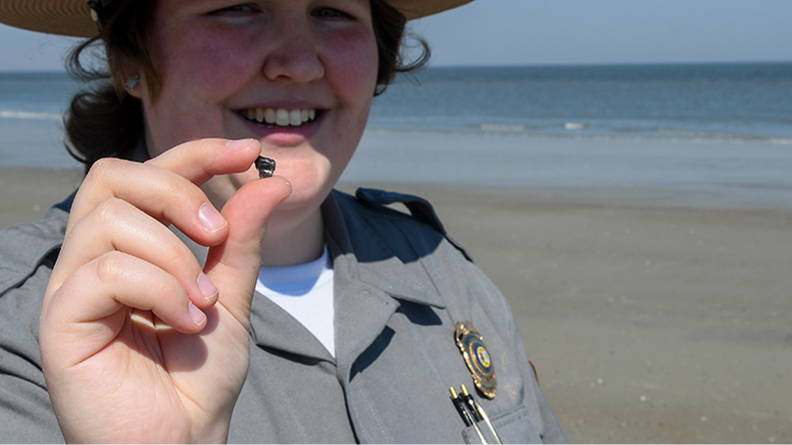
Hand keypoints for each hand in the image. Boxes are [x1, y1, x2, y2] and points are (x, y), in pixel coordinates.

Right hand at [39, 139, 290, 442]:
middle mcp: (93, 259)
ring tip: (202, 303)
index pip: (149, 173)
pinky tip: (183, 322)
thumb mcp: (231, 296)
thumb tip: (269, 181)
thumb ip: (241, 240)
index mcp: (131, 249)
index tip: (250, 153)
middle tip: (218, 234)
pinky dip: (159, 288)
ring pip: (110, 218)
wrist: (183, 440)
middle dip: (177, 192)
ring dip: (175, 256)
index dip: (198, 154)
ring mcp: (73, 288)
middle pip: (113, 176)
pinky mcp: (61, 321)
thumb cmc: (198, 377)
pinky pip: (105, 269)